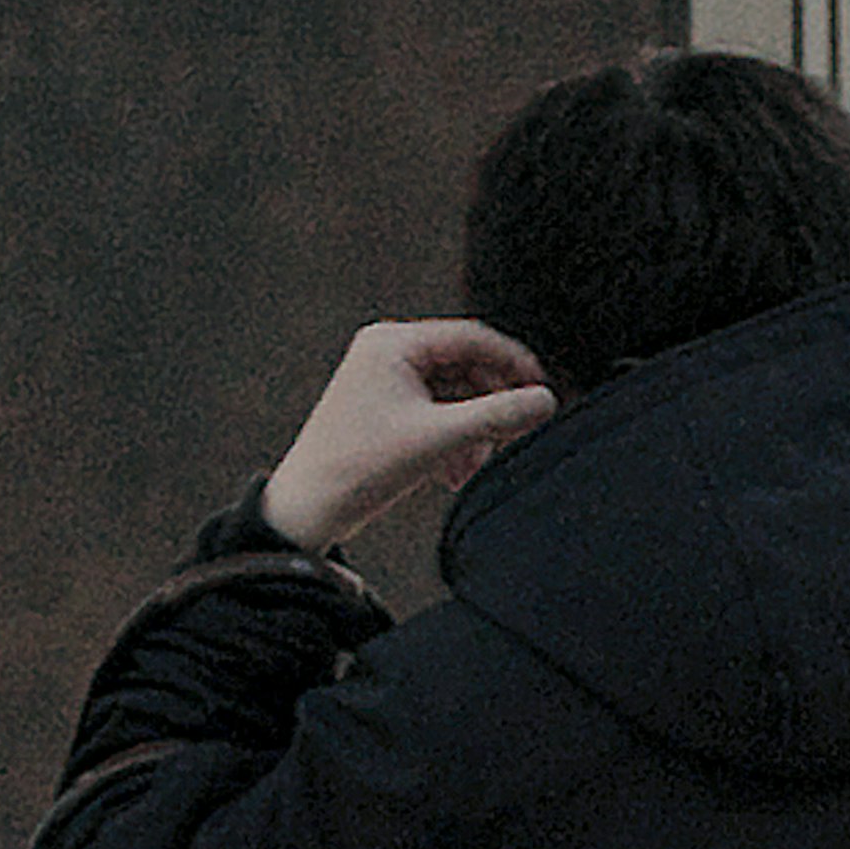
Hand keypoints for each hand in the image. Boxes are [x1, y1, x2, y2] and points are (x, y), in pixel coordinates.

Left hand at [261, 319, 557, 549]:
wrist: (306, 511)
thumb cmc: (354, 469)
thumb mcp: (439, 439)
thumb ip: (498, 416)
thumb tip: (543, 401)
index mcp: (392, 344)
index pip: (473, 337)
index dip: (514, 363)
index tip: (542, 389)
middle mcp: (385, 353)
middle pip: (465, 367)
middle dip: (490, 406)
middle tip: (514, 432)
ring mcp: (383, 381)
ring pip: (453, 395)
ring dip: (472, 430)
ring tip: (474, 463)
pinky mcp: (383, 410)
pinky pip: (435, 413)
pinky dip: (452, 439)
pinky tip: (454, 471)